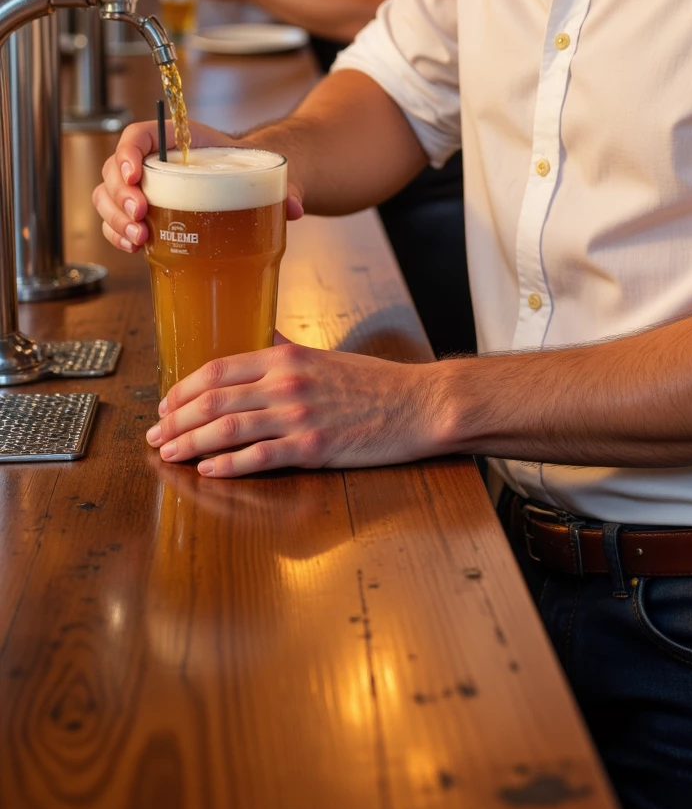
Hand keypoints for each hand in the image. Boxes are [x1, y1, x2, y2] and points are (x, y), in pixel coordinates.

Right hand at [92, 120, 304, 252]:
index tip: (134, 174)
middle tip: (139, 216)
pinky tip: (132, 246)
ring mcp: (145, 188)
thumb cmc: (250, 169)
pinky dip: (117, 234)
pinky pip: (116, 221)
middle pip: (114, 169)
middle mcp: (155, 162)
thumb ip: (284, 185)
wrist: (250, 182)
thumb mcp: (266, 170)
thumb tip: (295, 208)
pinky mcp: (144, 214)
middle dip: (119, 195)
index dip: (127, 151)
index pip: (138, 135)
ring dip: (116, 219)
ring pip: (108, 196)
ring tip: (138, 238)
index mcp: (179, 140)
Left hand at [144, 336, 445, 475]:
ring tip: (169, 454)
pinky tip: (208, 470)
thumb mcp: (327, 356)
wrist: (419, 404)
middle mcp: (287, 383)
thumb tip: (264, 339)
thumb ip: (289, 349)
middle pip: (215, 399)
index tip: (166, 405)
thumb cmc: (376, 383)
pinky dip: (228, 465)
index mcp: (287, 358)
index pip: (219, 369)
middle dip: (176, 420)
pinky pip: (259, 457)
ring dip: (191, 443)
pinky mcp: (313, 448)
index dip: (184, 389)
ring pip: (228, 428)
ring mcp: (299, 416)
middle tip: (155, 436)